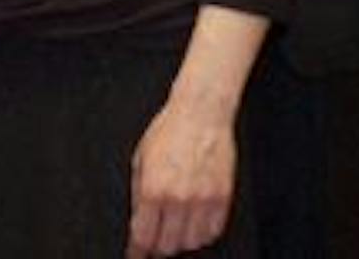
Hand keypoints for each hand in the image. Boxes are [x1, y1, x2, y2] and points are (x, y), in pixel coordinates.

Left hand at [127, 96, 235, 257]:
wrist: (201, 114)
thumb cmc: (169, 130)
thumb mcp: (140, 159)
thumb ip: (138, 193)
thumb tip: (137, 219)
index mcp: (152, 189)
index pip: (143, 236)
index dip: (137, 251)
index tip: (135, 255)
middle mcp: (178, 199)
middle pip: (167, 245)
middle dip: (158, 247)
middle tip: (154, 241)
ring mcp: (203, 200)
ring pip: (192, 243)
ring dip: (181, 241)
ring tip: (174, 230)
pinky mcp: (223, 198)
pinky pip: (213, 231)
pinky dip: (202, 234)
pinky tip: (194, 225)